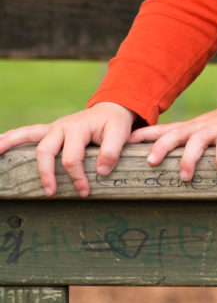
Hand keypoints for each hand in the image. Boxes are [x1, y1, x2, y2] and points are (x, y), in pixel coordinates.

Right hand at [0, 102, 135, 197]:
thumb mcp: (120, 133)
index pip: (72, 157)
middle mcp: (61, 126)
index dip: (77, 177)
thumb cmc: (114, 124)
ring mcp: (52, 128)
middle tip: (51, 193)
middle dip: (46, 173)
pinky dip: (11, 137)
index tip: (85, 191)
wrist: (110, 109)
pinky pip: (26, 133)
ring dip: (11, 145)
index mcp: (78, 127)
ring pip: (28, 137)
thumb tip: (101, 172)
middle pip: (46, 150)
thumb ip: (113, 151)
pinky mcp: (48, 131)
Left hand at [129, 99, 216, 179]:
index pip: (163, 130)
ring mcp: (214, 130)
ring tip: (185, 176)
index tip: (126, 142)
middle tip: (150, 161)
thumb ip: (184, 141)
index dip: (144, 135)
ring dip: (189, 158)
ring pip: (197, 141)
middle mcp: (198, 128)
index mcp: (188, 129)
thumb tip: (159, 158)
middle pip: (175, 134)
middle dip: (161, 146)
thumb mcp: (200, 131)